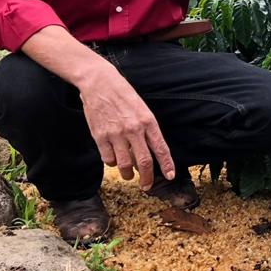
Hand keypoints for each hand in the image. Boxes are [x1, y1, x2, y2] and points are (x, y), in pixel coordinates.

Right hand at [78, 62, 174, 189]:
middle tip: (147, 186)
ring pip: (124, 165)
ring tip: (129, 175)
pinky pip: (108, 159)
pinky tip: (113, 159)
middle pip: (143, 162)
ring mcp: (116, 134)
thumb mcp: (142, 109)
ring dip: (128, 174)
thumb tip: (150, 152)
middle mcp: (134, 129)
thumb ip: (146, 130)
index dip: (166, 165)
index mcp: (148, 121)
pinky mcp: (100, 136)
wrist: (100, 83)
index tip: (170, 176)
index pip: (161, 148)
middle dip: (147, 178)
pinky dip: (112, 163)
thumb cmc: (123, 95)